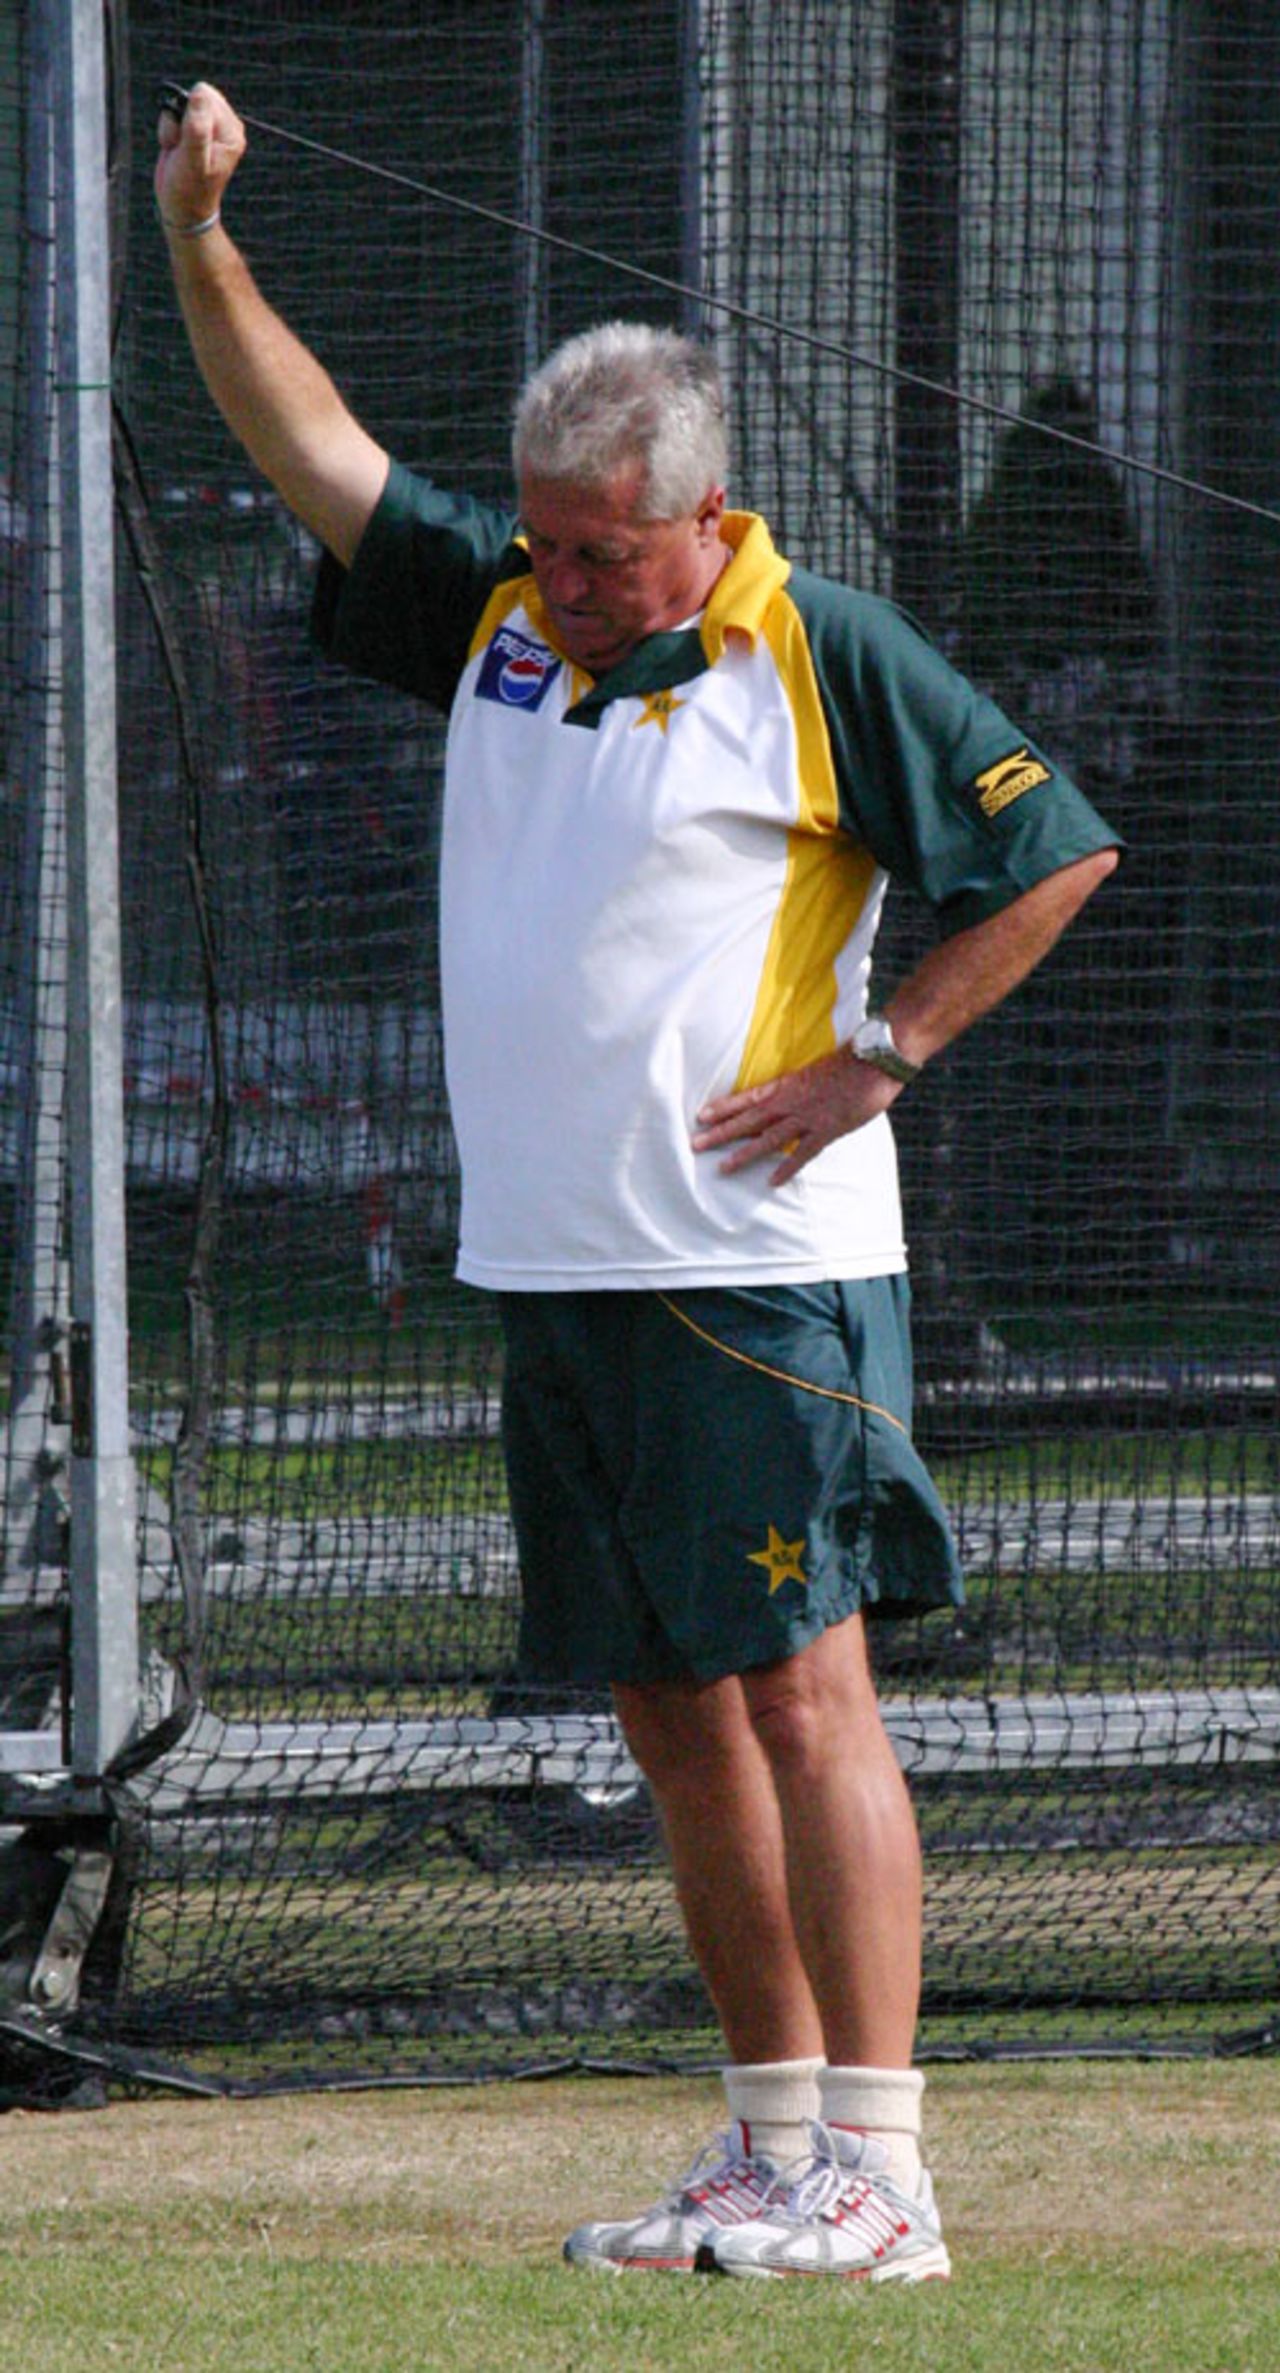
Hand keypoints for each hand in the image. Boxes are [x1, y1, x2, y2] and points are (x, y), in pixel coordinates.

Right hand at [155, 81, 245, 231]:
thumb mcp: (192, 158)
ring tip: (178, 151)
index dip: (188, 116)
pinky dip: (168, 131)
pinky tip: (174, 150)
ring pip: (178, 105)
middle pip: (191, 97)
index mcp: (231, 131)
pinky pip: (171, 115)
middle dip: (179, 119)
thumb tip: (200, 91)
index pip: (205, 97)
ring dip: (171, 127)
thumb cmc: (189, 189)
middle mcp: (223, 126)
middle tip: (181, 148)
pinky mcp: (192, 130)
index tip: (188, 143)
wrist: (181, 209)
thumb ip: (197, 126)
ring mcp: (207, 128)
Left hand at [691, 1046, 900, 1186]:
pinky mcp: (827, 1129)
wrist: (875, 1060)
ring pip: (768, 1137)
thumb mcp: (817, 1070)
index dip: (723, 1106)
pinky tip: (772, 1182)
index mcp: (787, 1084)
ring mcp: (807, 1116)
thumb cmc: (851, 1061)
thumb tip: (793, 1097)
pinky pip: (803, 1152)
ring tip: (723, 1167)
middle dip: (721, 1132)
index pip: (748, 1097)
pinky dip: (787, 1167)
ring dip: (744, 1153)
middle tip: (695, 1144)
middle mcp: (791, 1100)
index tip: (701, 1115)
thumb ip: (801, 1086)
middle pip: (749, 1118)